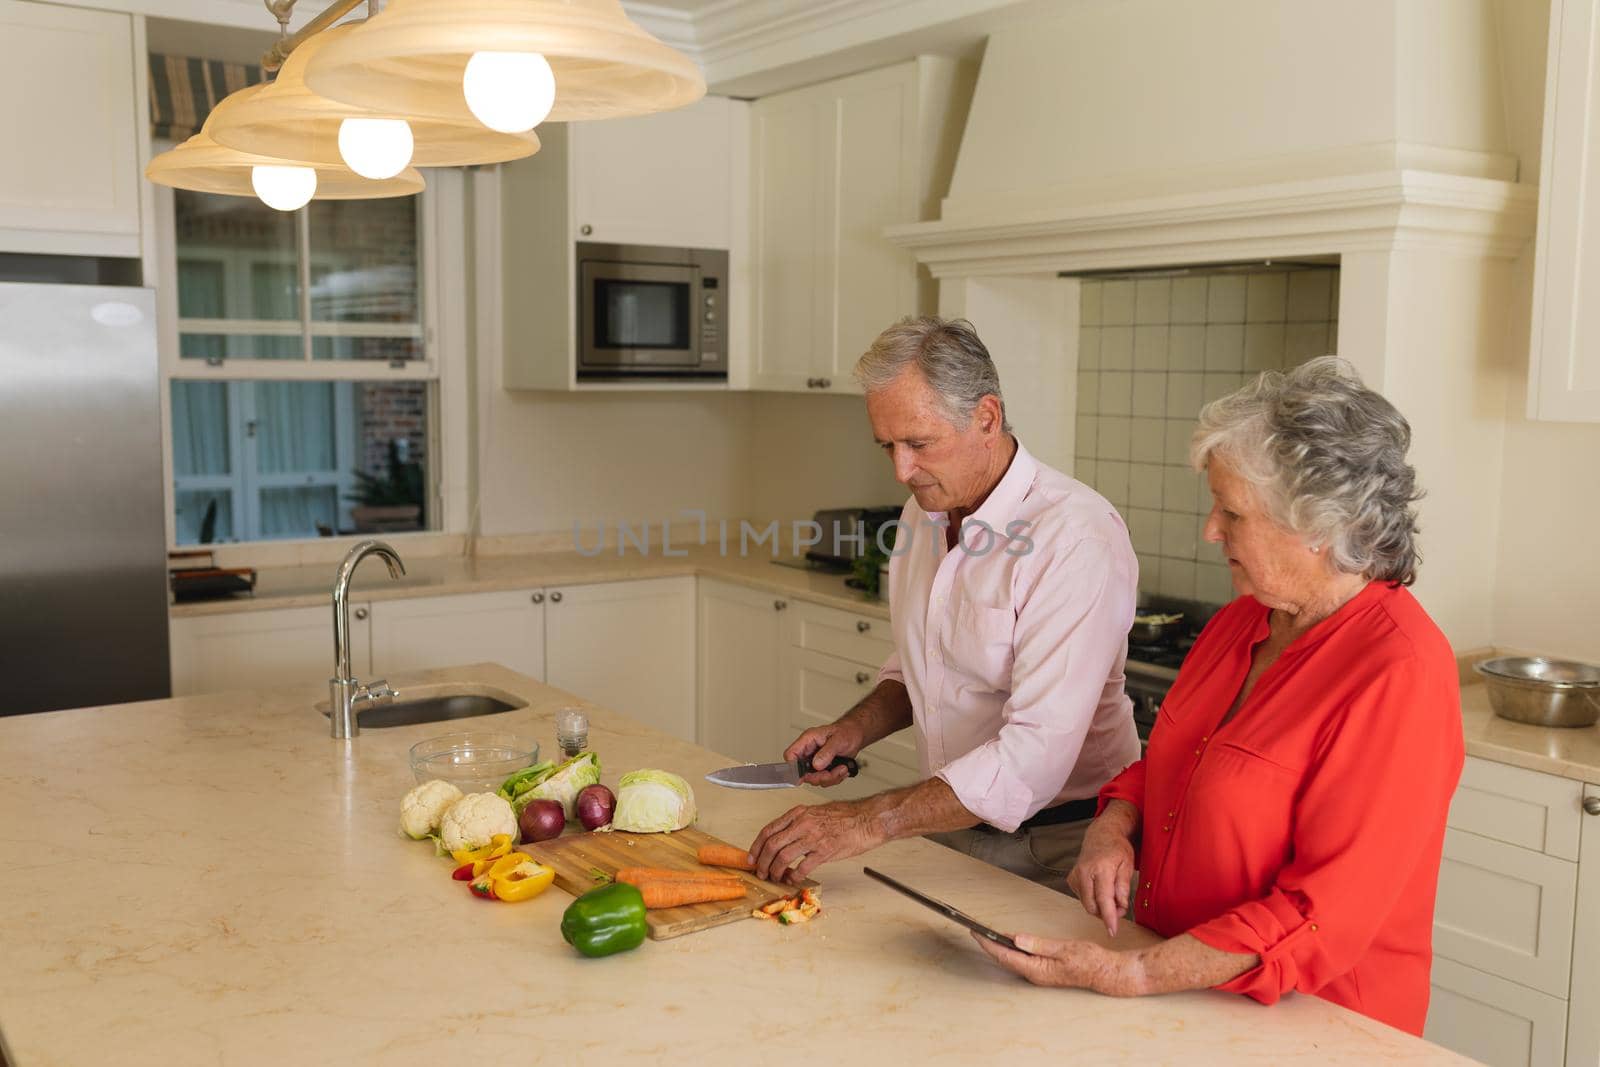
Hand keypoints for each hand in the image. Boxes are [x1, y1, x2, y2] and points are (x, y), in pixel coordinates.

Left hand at [748, 801, 882, 883]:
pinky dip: (794, 876)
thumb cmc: (846, 816)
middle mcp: (803, 823)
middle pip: (772, 845)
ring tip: (776, 877)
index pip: (768, 830)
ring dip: (775, 871)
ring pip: (783, 857)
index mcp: (798, 813)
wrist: (867, 819)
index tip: (752, 858)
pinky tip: (793, 879)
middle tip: (761, 872)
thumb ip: (798, 823)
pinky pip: (802, 867)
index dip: (756, 847)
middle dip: (762, 862)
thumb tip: (784, 839)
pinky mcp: (825, 851)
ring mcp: (813, 837)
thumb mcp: (816, 812)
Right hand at [782, 721, 864, 786]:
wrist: (855, 736)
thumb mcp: (838, 740)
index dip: (793, 767)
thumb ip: (826, 752)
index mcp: (808, 740)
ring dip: (830, 778)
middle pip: (803, 773)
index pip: (791, 754)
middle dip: (819, 777)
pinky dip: (835, 778)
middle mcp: (809, 752)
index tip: (803, 775)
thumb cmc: (846, 732)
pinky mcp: (823, 769)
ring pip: (815, 779)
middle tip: (830, 773)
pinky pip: (824, 781)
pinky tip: (842, 770)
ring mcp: (815, 762)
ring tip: (842, 768)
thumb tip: (816, 764)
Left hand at [972, 932, 1143, 996]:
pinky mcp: (1043, 970)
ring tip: (985, 934)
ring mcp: (1038, 973)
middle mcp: (1035, 974)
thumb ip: (1039, 945)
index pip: (1006, 956)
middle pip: (1005, 959)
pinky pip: (1020, 959)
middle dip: (989, 945)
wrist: (1105, 973)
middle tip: (975, 930)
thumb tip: (1016, 939)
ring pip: (1011, 960)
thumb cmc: (1088, 961)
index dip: (989, 944)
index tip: (976, 932)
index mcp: (1038, 970)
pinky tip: (1007, 941)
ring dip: (998, 947)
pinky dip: (1010, 949)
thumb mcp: (1064, 949)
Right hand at [1066, 820, 1135, 936]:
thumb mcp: (1128, 864)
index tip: (1112, 931)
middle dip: (1106, 913)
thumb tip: (1121, 906)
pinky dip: (1093, 899)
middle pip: (1092, 905)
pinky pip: (1083, 898)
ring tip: (1112, 895)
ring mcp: (1076, 876)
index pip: (1104, 899)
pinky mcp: (1071, 879)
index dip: (1109, 917)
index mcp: (1101, 868)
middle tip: (1120, 907)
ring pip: (1087, 904)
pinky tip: (1100, 889)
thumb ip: (1123, 886)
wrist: (1101, 836)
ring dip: (1100, 906)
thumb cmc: (1117, 849)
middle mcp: (1084, 872)